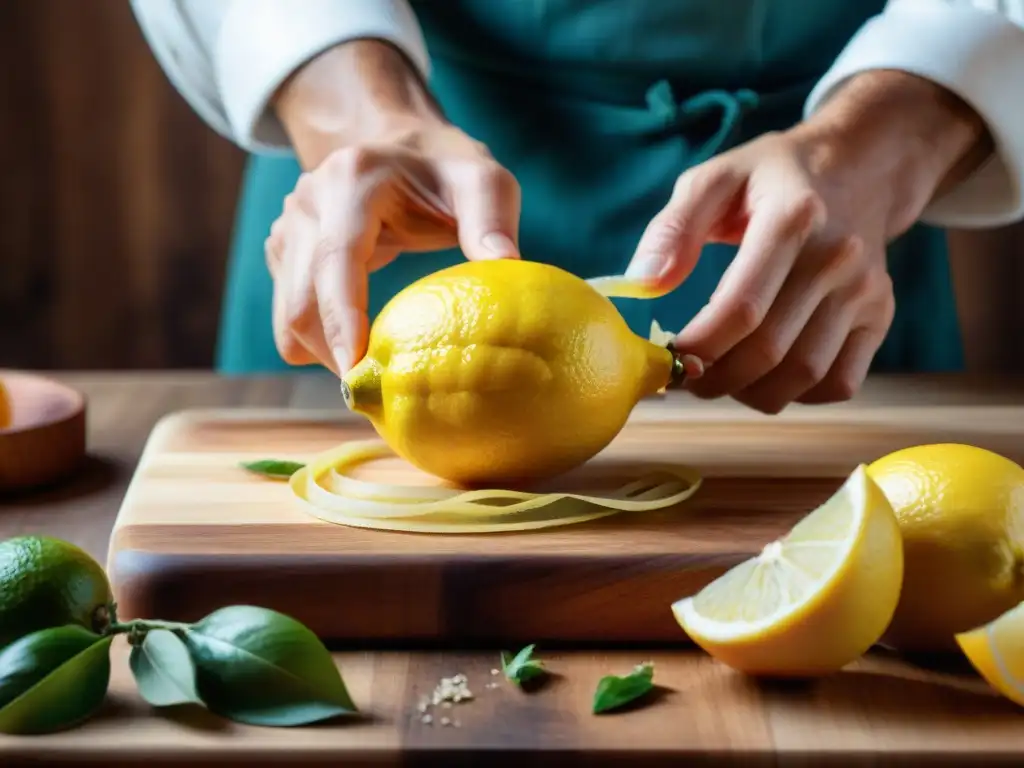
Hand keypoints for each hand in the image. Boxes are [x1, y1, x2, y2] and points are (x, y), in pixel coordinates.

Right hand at [265, 42, 520, 374]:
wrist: (399, 144)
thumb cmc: (446, 170)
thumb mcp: (483, 180)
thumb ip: (492, 219)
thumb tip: (508, 266)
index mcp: (352, 181)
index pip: (335, 260)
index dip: (342, 320)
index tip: (359, 370)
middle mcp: (307, 202)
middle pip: (301, 302)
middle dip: (334, 355)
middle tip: (383, 393)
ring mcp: (288, 229)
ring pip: (288, 318)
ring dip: (325, 356)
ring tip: (375, 373)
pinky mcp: (284, 254)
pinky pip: (289, 317)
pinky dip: (320, 343)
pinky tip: (361, 345)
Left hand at [626, 72, 987, 412]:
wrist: (859, 167)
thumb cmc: (772, 177)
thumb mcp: (716, 178)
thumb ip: (674, 227)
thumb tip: (642, 283)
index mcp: (792, 218)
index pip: (742, 308)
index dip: (699, 346)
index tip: (669, 355)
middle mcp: (837, 258)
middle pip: (769, 350)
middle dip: (715, 377)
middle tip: (687, 376)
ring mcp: (865, 290)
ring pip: (804, 375)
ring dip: (751, 393)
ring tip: (721, 379)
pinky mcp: (881, 315)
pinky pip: (841, 382)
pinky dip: (799, 395)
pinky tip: (768, 377)